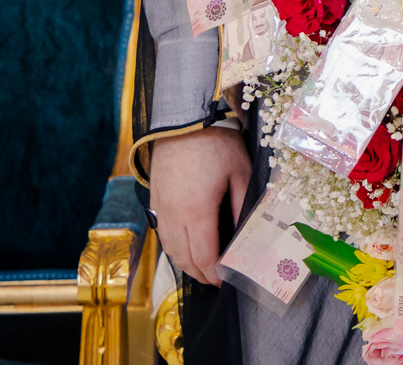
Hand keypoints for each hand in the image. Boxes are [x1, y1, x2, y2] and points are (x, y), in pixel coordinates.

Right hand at [149, 126, 251, 285]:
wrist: (182, 122)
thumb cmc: (215, 144)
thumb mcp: (240, 172)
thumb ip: (244, 205)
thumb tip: (249, 233)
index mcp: (197, 211)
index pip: (204, 256)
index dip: (215, 273)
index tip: (227, 280)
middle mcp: (174, 216)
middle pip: (185, 259)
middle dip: (202, 274)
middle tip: (217, 280)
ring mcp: (160, 210)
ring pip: (170, 250)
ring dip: (186, 264)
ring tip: (203, 270)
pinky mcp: (154, 202)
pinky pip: (162, 235)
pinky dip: (174, 249)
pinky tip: (186, 249)